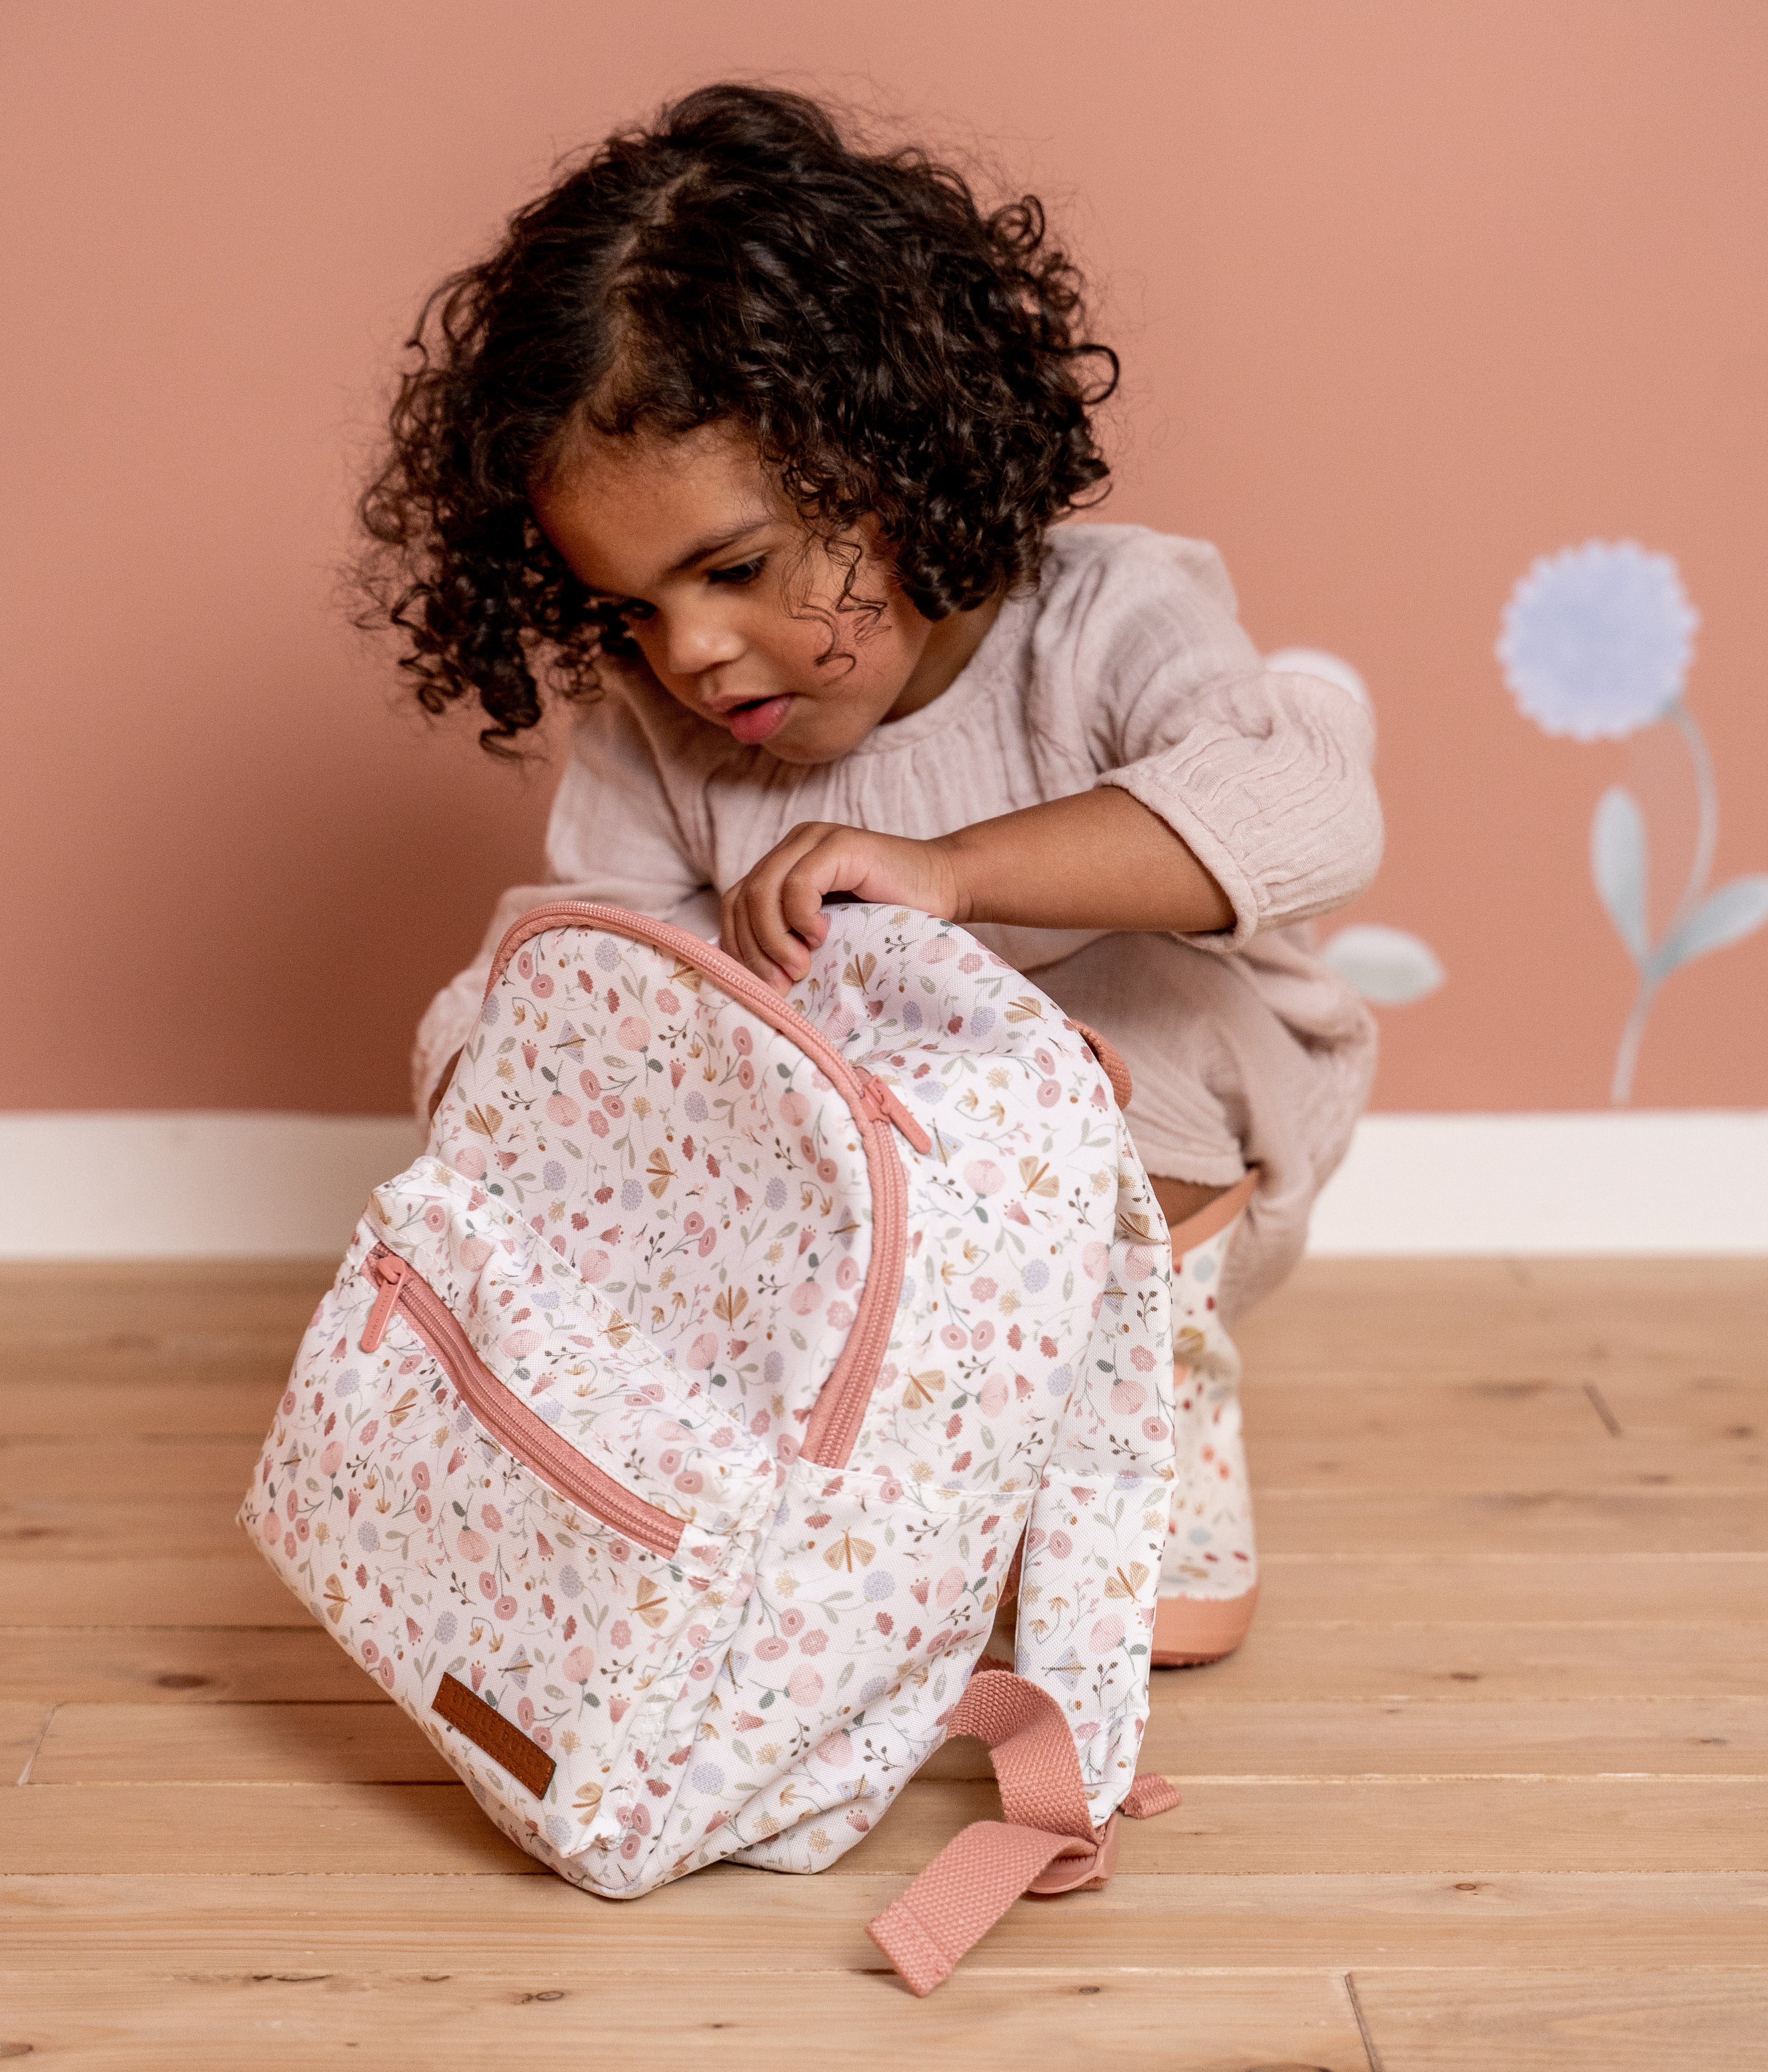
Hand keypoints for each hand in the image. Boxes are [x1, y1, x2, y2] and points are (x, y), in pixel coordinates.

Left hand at [721, 822, 960, 990]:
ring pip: (761, 891)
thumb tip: (749, 982)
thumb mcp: (829, 935)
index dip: (738, 947)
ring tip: (800, 966)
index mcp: (783, 865)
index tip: (763, 986)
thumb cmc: (892, 920)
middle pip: (742, 899)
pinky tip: (822, 936)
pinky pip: (798, 884)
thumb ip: (791, 940)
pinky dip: (800, 918)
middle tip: (782, 984)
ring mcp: (814, 841)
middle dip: (754, 950)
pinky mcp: (840, 845)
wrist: (946, 889)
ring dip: (774, 939)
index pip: (734, 905)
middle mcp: (792, 846)